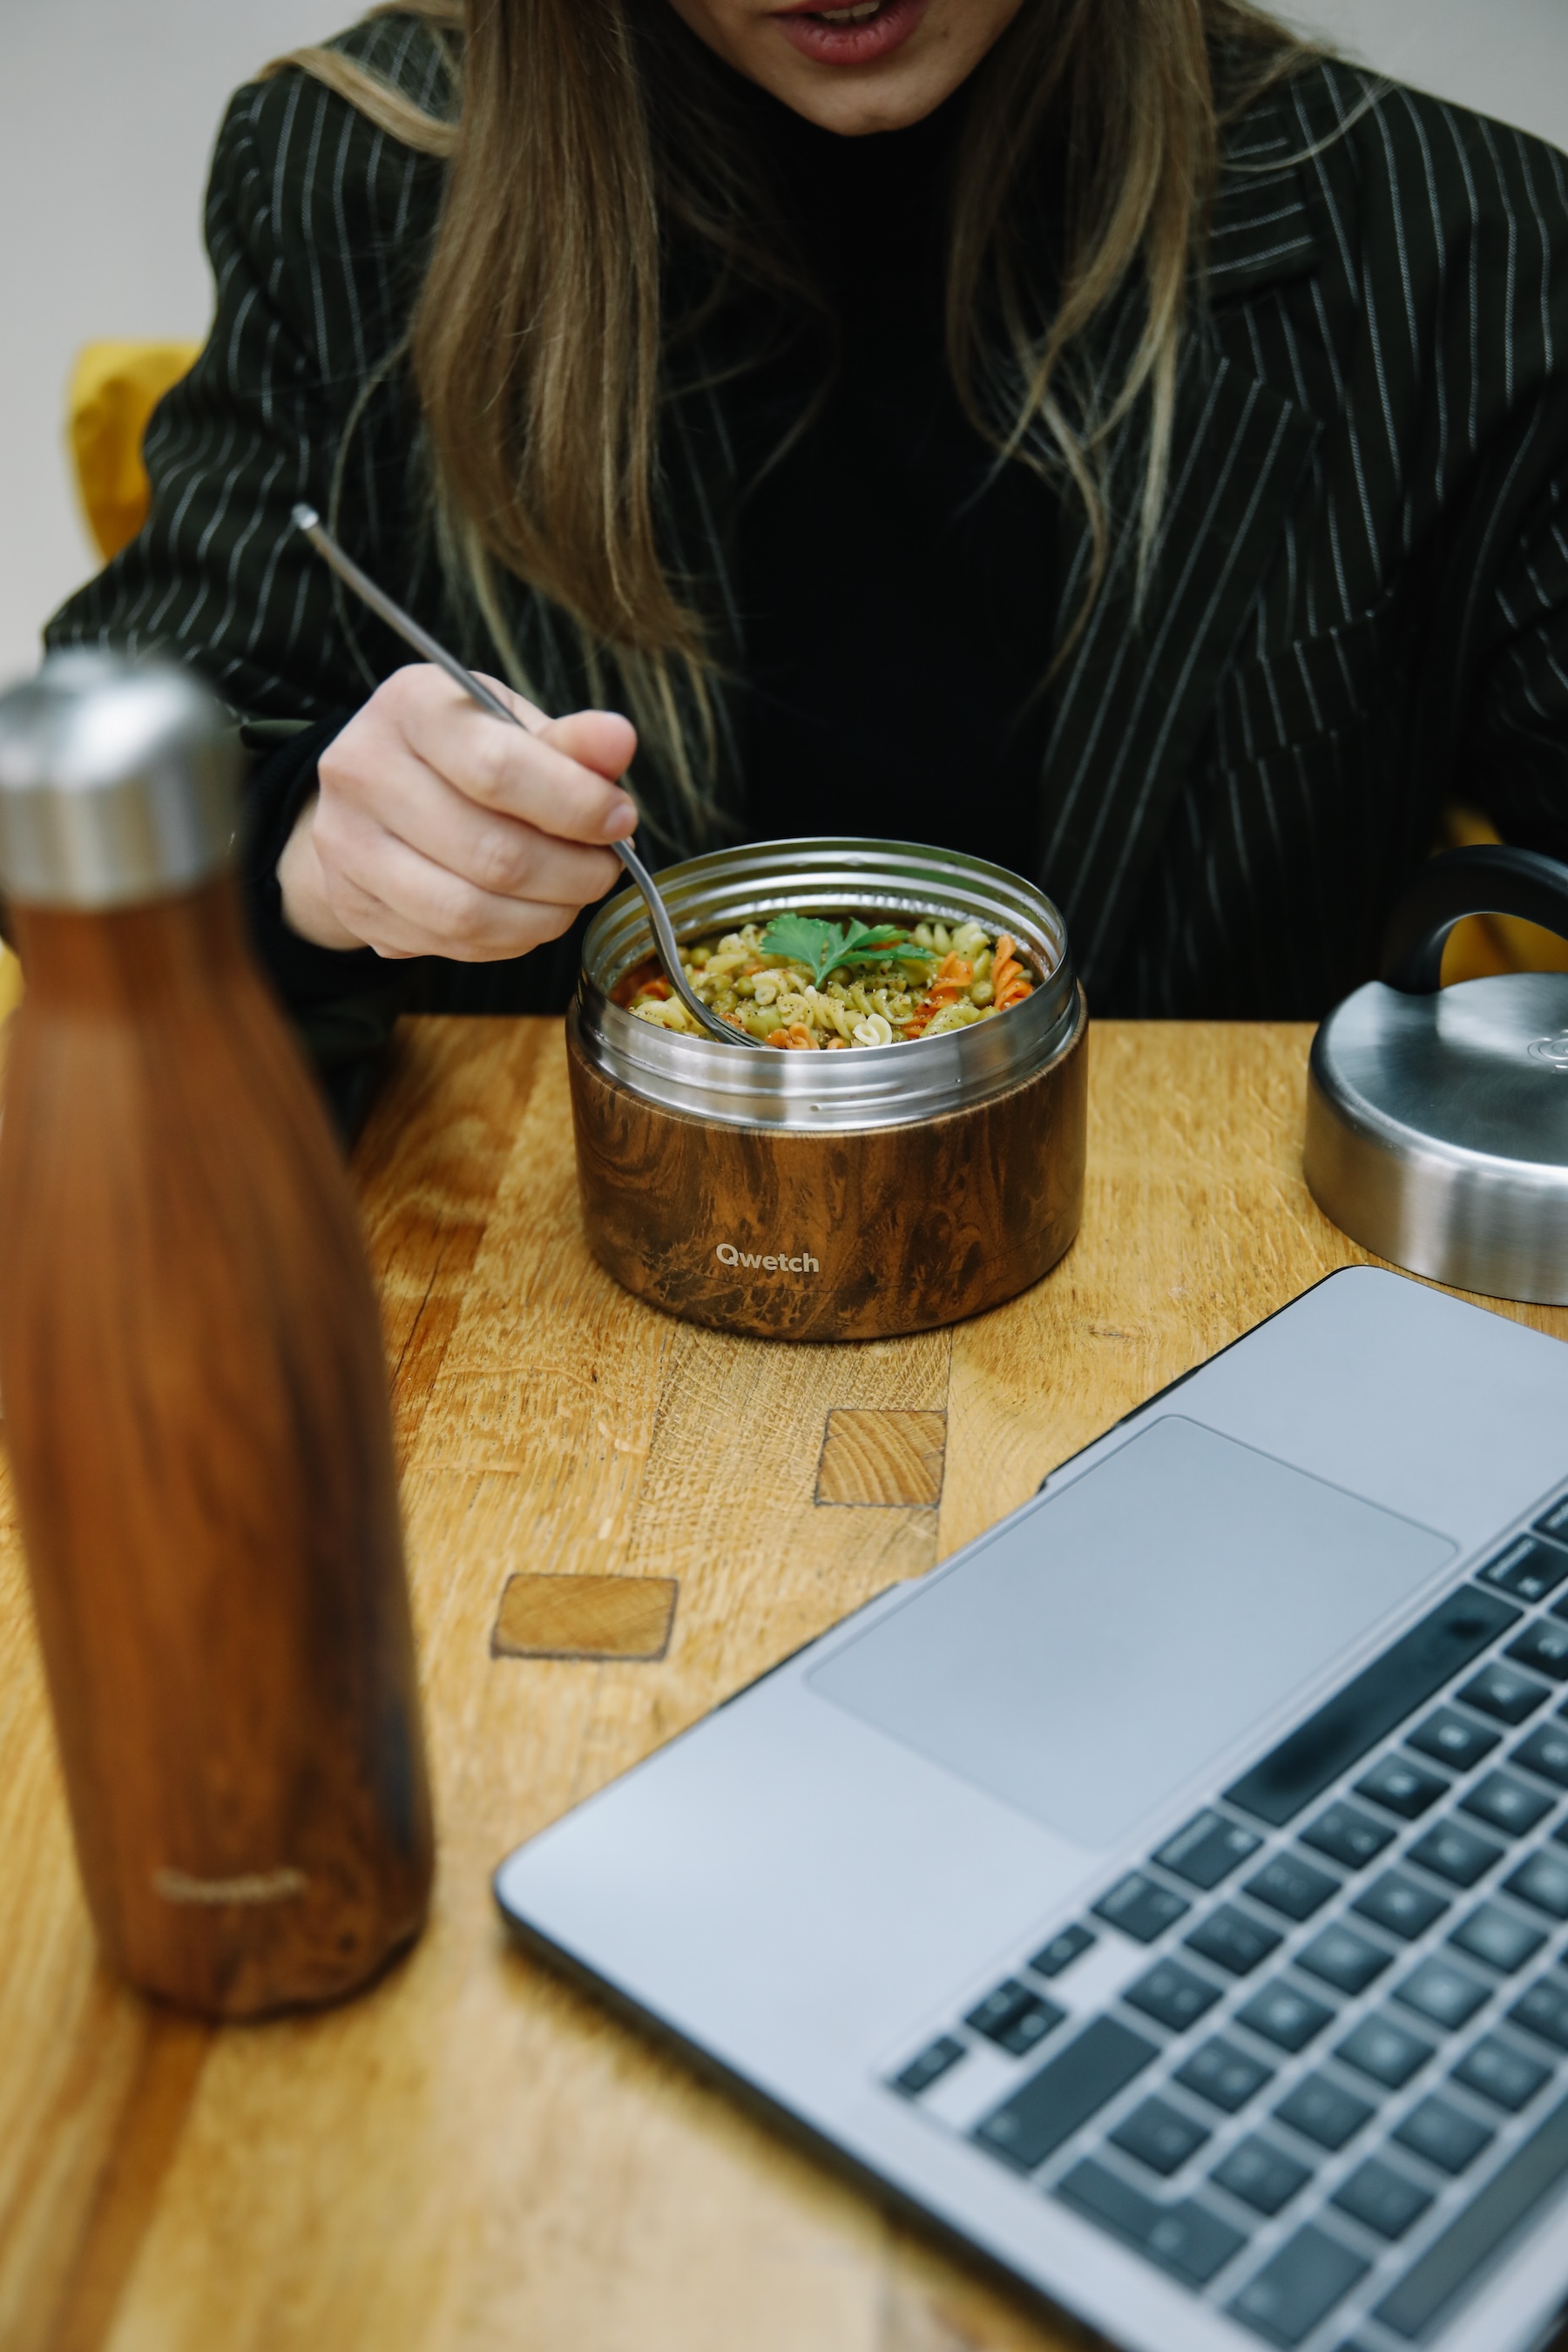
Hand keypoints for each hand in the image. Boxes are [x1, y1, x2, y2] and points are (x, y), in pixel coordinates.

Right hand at [277, 665, 637, 959]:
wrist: (374, 792)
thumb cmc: (459, 751)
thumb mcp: (512, 725)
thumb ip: (567, 742)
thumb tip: (618, 742)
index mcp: (410, 706)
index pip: (497, 769)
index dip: (575, 805)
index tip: (620, 818)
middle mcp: (363, 771)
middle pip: (490, 853)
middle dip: (572, 872)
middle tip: (605, 867)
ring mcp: (347, 845)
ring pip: (468, 913)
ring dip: (546, 916)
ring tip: (574, 893)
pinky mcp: (352, 904)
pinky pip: (451, 945)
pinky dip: (510, 939)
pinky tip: (530, 914)